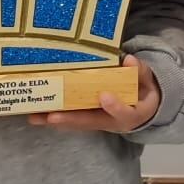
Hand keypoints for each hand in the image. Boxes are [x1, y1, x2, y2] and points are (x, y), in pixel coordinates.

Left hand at [29, 54, 159, 132]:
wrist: (143, 108)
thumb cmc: (144, 92)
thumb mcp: (148, 82)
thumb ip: (140, 72)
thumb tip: (129, 60)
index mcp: (132, 114)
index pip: (124, 113)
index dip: (113, 106)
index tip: (103, 95)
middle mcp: (112, 123)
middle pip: (90, 122)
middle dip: (70, 119)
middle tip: (52, 116)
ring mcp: (98, 122)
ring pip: (76, 123)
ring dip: (55, 120)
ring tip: (35, 116)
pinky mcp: (88, 120)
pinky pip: (71, 120)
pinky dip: (55, 117)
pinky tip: (38, 114)